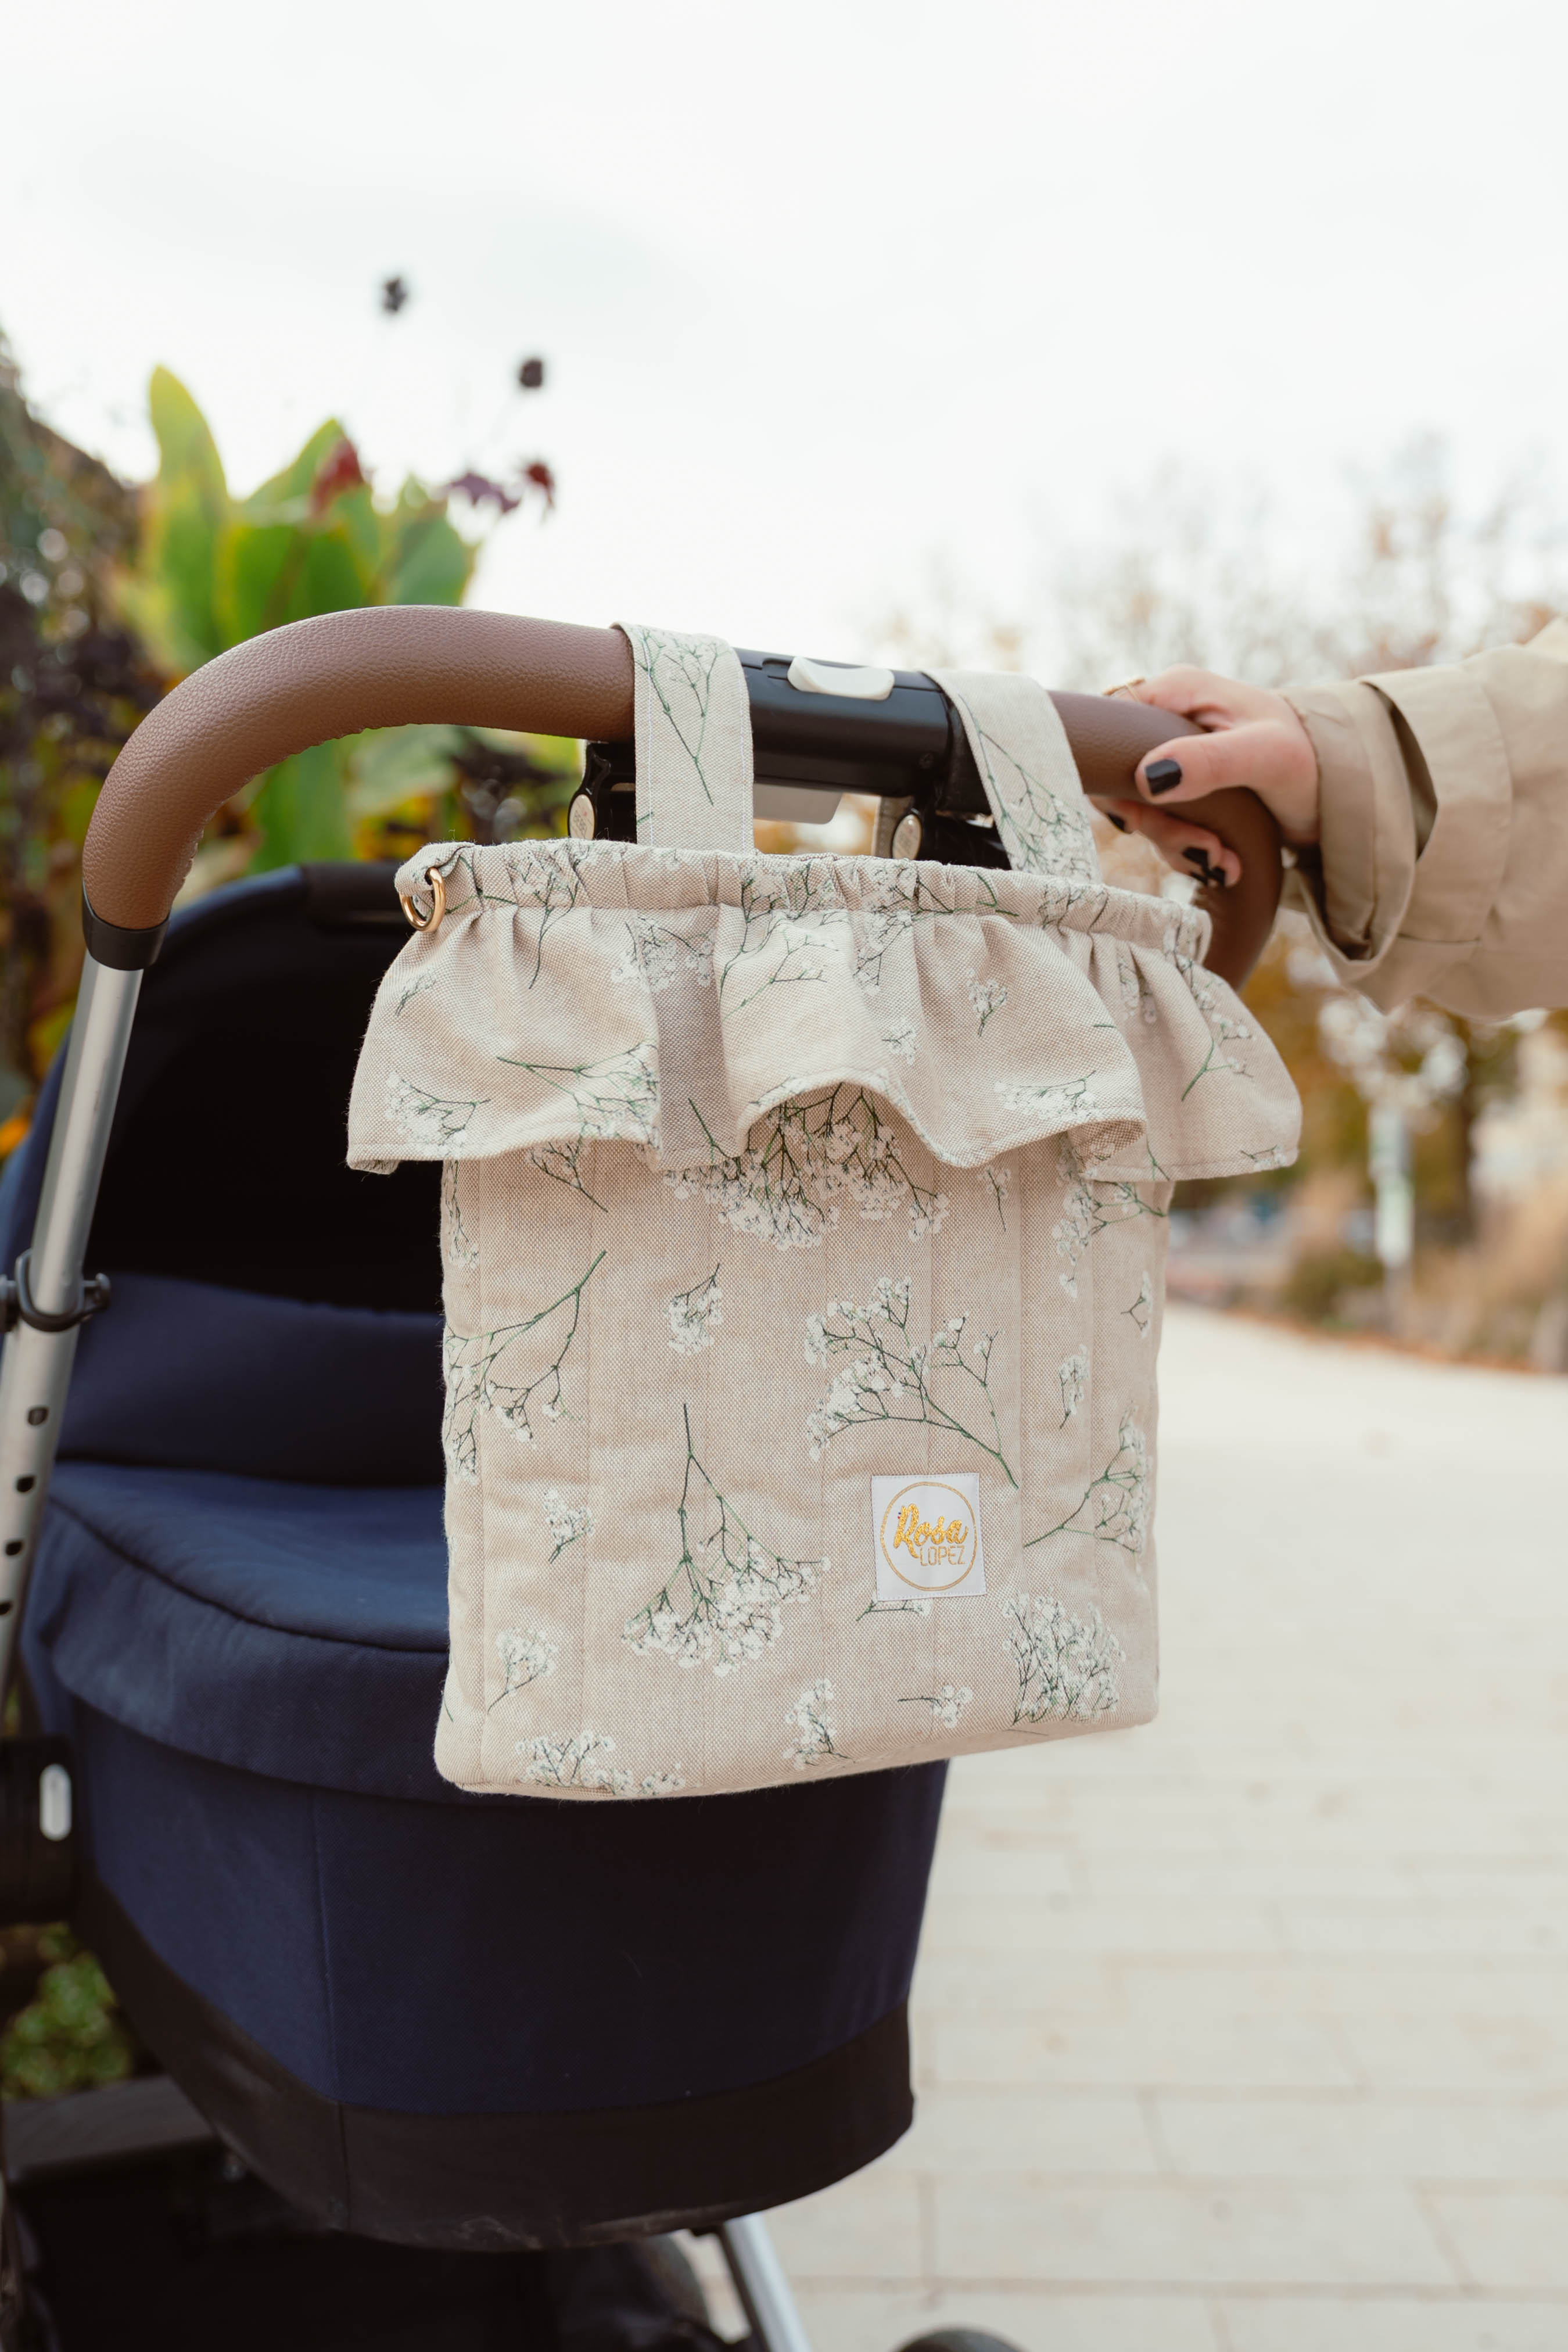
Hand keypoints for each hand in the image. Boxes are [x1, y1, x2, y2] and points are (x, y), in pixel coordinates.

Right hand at [1098, 669, 1320, 873]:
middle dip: (1160, 827)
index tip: (1140, 819)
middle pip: (1123, 781)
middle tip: (1203, 851)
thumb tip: (1148, 778)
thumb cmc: (1312, 758)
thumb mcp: (1264, 756)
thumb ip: (1207, 762)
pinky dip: (1192, 853)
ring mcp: (1177, 758)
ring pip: (1144, 813)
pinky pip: (1166, 828)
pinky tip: (1226, 862)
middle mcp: (1168, 722)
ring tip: (1223, 861)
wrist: (1346, 788)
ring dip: (1180, 847)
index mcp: (1177, 693)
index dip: (1112, 779)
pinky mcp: (1187, 791)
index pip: (1108, 729)